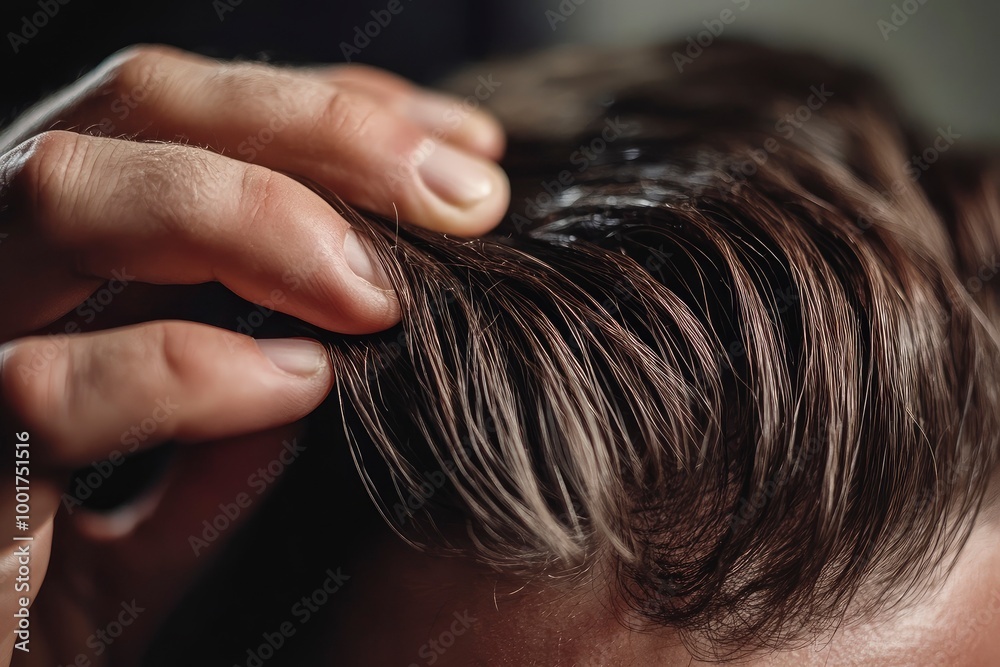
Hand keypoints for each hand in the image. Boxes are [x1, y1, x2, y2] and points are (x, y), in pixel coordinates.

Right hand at [0, 45, 508, 664]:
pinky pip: (41, 387)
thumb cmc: (52, 603)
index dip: (333, 112)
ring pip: (65, 194)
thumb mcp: (164, 495)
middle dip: (316, 131)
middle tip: (460, 193)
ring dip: (251, 216)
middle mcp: (0, 280)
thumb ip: (223, 416)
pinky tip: (296, 386)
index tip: (464, 149)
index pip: (190, 120)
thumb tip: (330, 349)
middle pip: (136, 108)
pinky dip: (182, 371)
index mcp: (61, 270)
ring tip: (379, 291)